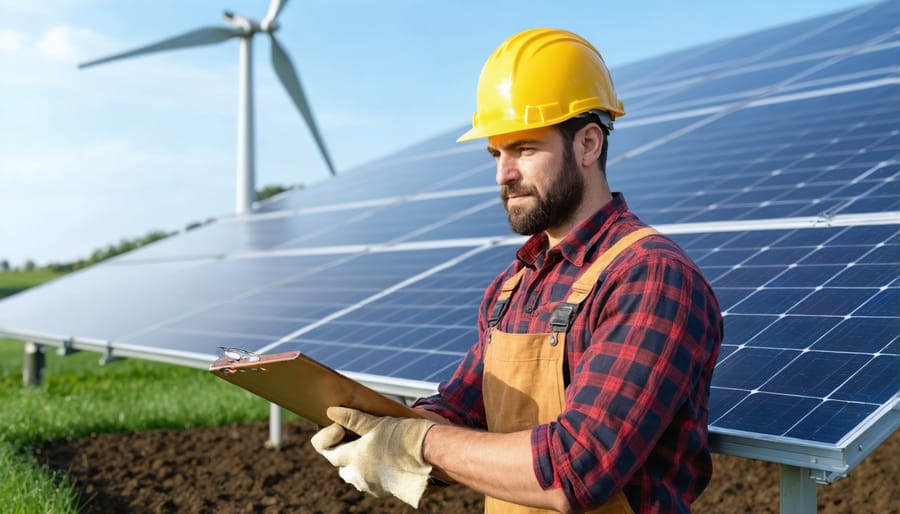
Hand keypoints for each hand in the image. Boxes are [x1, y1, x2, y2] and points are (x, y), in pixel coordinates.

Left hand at [310, 406, 436, 507]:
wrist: (431, 454)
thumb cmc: (404, 435)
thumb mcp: (376, 422)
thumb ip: (352, 419)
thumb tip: (331, 411)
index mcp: (354, 457)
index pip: (326, 451)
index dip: (329, 436)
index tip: (341, 426)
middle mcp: (359, 475)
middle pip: (339, 466)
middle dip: (342, 453)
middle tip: (356, 437)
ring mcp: (372, 485)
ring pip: (354, 476)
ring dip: (357, 464)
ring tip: (371, 448)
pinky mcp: (385, 490)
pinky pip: (370, 483)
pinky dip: (371, 472)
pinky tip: (384, 459)